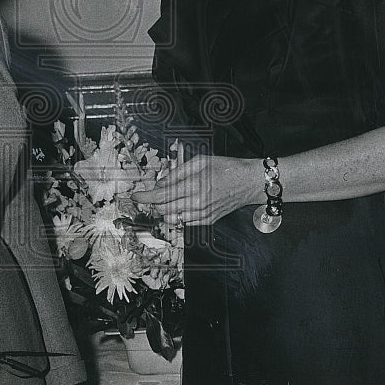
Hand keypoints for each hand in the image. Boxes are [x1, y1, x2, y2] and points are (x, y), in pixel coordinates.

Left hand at [130, 155, 258, 226]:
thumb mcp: (200, 161)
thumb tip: (160, 182)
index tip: (135, 195)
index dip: (145, 197)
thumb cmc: (226, 167)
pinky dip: (178, 215)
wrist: (249, 182)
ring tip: (168, 198)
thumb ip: (177, 173)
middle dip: (153, 203)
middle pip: (164, 210)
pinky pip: (185, 222)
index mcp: (194, 186)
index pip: (162, 196)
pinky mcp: (208, 220)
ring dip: (165, 210)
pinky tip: (180, 204)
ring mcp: (203, 214)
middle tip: (151, 194)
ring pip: (173, 219)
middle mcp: (197, 203)